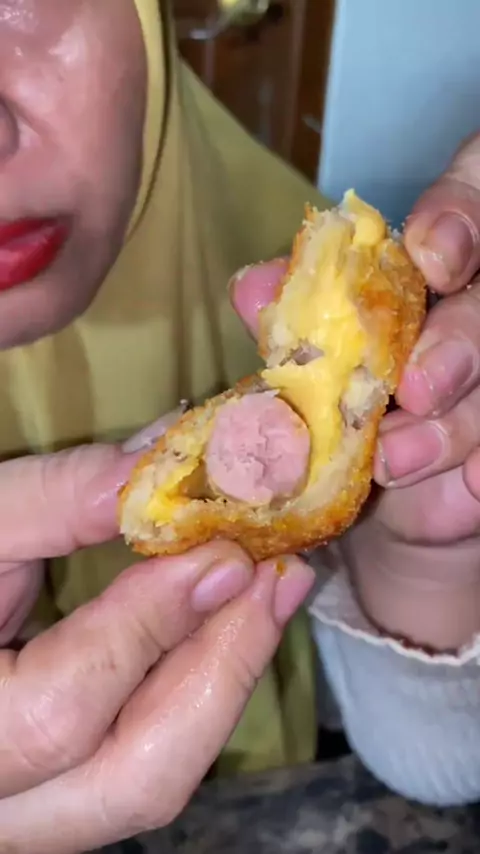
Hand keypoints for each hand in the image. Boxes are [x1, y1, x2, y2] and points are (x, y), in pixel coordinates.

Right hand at [0, 425, 313, 851]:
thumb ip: (54, 499)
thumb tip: (162, 466)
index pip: (61, 709)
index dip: (150, 628)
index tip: (222, 553)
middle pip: (132, 778)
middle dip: (221, 670)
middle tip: (275, 578)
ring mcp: (29, 813)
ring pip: (149, 784)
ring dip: (224, 682)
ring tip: (271, 594)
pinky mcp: (61, 791)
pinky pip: (145, 762)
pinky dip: (197, 694)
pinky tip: (227, 627)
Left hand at [231, 139, 479, 650]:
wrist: (380, 492)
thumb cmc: (345, 401)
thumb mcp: (314, 356)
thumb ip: (295, 317)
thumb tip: (252, 288)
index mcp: (436, 257)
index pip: (471, 195)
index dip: (461, 213)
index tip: (427, 256)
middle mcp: (472, 306)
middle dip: (458, 340)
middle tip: (415, 386)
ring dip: (456, 421)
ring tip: (396, 458)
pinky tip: (474, 485)